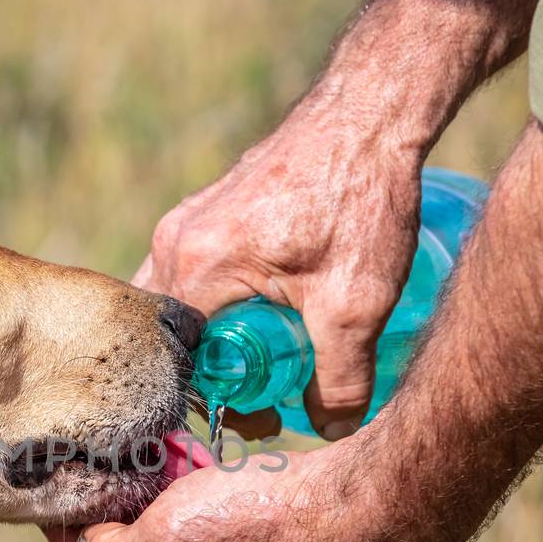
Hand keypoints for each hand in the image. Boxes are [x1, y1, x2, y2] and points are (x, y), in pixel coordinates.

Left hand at [43, 438, 429, 541]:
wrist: (349, 511)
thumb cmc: (258, 526)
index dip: (66, 532)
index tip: (50, 488)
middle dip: (111, 508)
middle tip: (98, 462)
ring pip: (159, 535)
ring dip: (148, 494)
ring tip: (148, 455)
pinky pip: (195, 523)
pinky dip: (184, 490)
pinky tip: (185, 460)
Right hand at [132, 107, 424, 439]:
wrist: (372, 111)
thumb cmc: (359, 197)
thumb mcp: (356, 304)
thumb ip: (343, 378)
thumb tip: (333, 430)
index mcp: (194, 268)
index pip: (177, 364)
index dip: (216, 404)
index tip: (262, 419)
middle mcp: (174, 243)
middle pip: (171, 338)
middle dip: (211, 378)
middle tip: (265, 401)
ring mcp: (186, 223)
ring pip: (180, 308)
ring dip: (215, 343)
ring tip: (267, 366)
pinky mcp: (207, 212)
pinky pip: (193, 277)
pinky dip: (219, 309)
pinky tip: (266, 321)